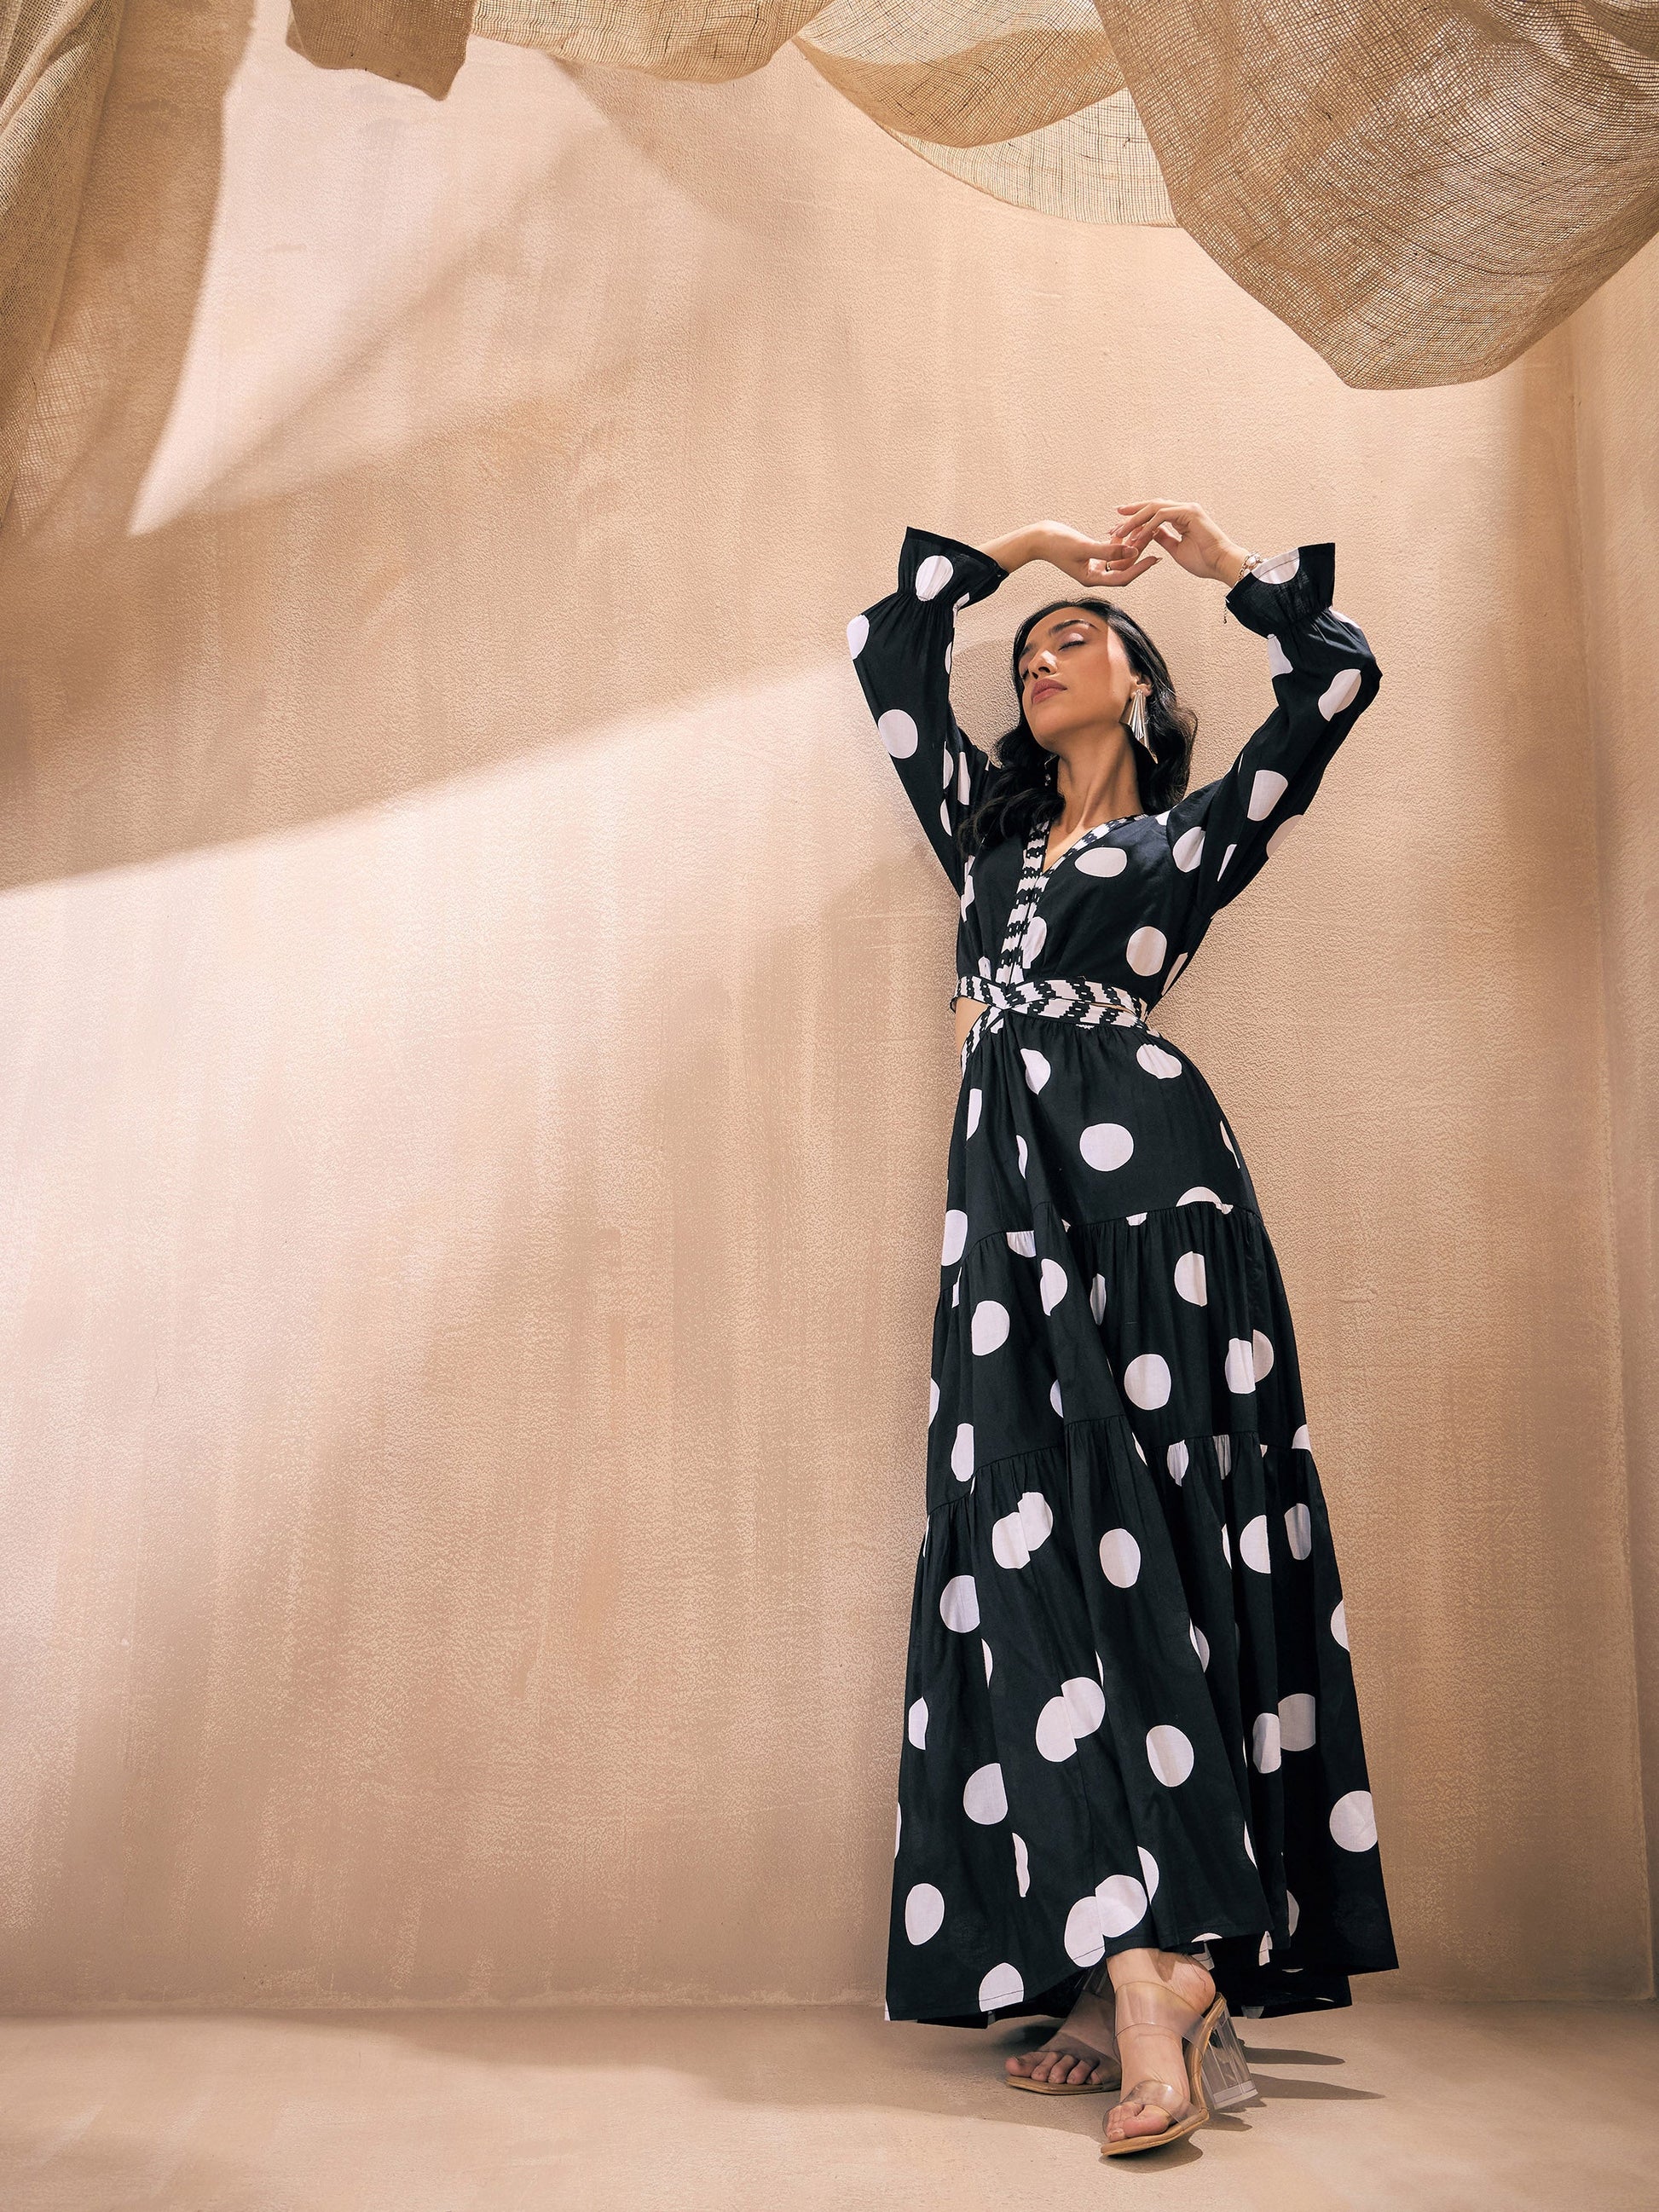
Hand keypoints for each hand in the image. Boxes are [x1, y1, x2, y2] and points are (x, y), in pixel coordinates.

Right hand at [983, 520, 1159, 588]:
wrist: (1038, 538)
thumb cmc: (1057, 544)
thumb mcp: (1084, 547)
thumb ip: (1108, 550)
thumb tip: (1132, 550)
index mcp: (1093, 579)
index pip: (1123, 577)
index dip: (1140, 568)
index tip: (1155, 558)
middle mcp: (1095, 574)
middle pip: (1123, 567)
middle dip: (1138, 554)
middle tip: (1154, 539)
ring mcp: (1092, 565)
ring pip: (1118, 557)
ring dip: (1130, 545)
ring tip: (1145, 532)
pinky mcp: (1090, 554)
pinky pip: (1110, 549)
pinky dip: (1118, 541)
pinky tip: (1128, 530)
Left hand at [1108, 502, 1248, 586]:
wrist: (1221, 564)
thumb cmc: (1203, 561)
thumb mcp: (1176, 549)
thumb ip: (1163, 538)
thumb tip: (1150, 533)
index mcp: (1182, 517)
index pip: (1155, 512)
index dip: (1137, 516)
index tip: (1121, 523)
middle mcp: (1184, 509)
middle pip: (1152, 505)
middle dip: (1132, 510)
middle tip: (1115, 515)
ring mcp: (1188, 509)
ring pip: (1155, 508)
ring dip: (1136, 519)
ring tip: (1121, 530)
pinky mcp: (1190, 513)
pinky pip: (1163, 516)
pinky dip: (1148, 525)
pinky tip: (1138, 536)